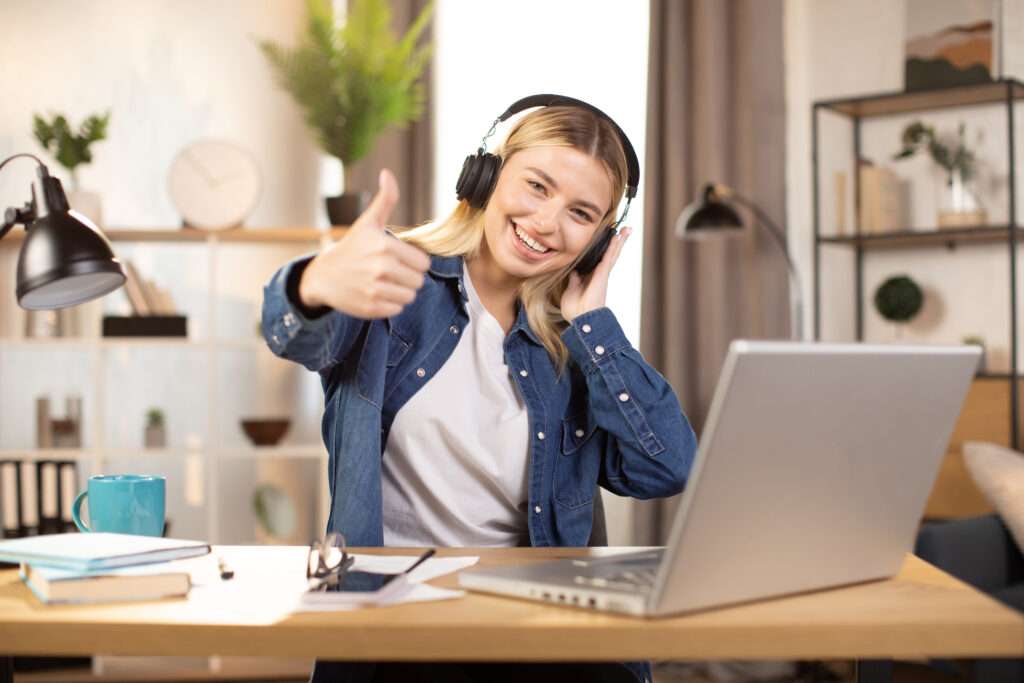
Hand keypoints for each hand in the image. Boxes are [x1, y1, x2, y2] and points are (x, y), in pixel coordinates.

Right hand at [299, 169, 430, 318]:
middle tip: (390, 272)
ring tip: (383, 282)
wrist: (322, 276)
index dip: (414, 262)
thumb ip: (385, 199)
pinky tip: (376, 293)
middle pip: (419, 281)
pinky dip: (390, 304)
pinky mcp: (371, 308)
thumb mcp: (368, 222)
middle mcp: (381, 268)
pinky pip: (397, 309)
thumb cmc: (351, 248)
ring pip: (410, 296)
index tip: (398, 259)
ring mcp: (375, 289)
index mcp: (385, 246)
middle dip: (408, 277)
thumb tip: (387, 173)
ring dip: (400, 291)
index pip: (423, 263)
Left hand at [560, 227, 631, 321]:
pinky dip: (614, 246)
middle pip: (610, 254)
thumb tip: (574, 271)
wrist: (580, 320)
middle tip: (623, 230)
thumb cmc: (575, 310)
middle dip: (616, 242)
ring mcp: (602, 274)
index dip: (604, 249)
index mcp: (591, 277)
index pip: (599, 259)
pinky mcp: (602, 274)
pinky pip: (609, 257)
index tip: (608, 238)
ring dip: (620, 241)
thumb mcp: (571, 290)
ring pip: (613, 253)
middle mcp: (599, 274)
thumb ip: (574, 280)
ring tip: (627, 229)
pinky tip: (618, 236)